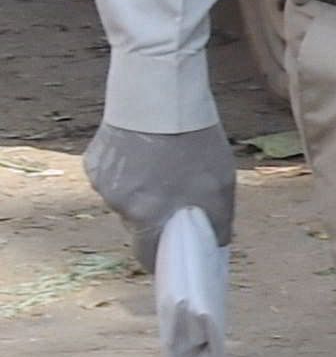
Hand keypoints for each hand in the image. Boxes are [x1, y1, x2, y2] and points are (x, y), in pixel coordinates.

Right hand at [86, 121, 234, 246]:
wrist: (158, 99)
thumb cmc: (195, 142)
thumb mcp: (220, 184)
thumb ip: (217, 220)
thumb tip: (216, 242)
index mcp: (149, 217)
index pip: (148, 255)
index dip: (161, 257)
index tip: (173, 254)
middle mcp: (120, 206)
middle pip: (137, 224)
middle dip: (155, 216)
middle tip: (175, 195)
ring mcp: (102, 183)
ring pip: (124, 199)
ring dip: (140, 191)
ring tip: (161, 166)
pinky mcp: (93, 162)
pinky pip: (112, 177)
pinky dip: (126, 171)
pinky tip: (141, 152)